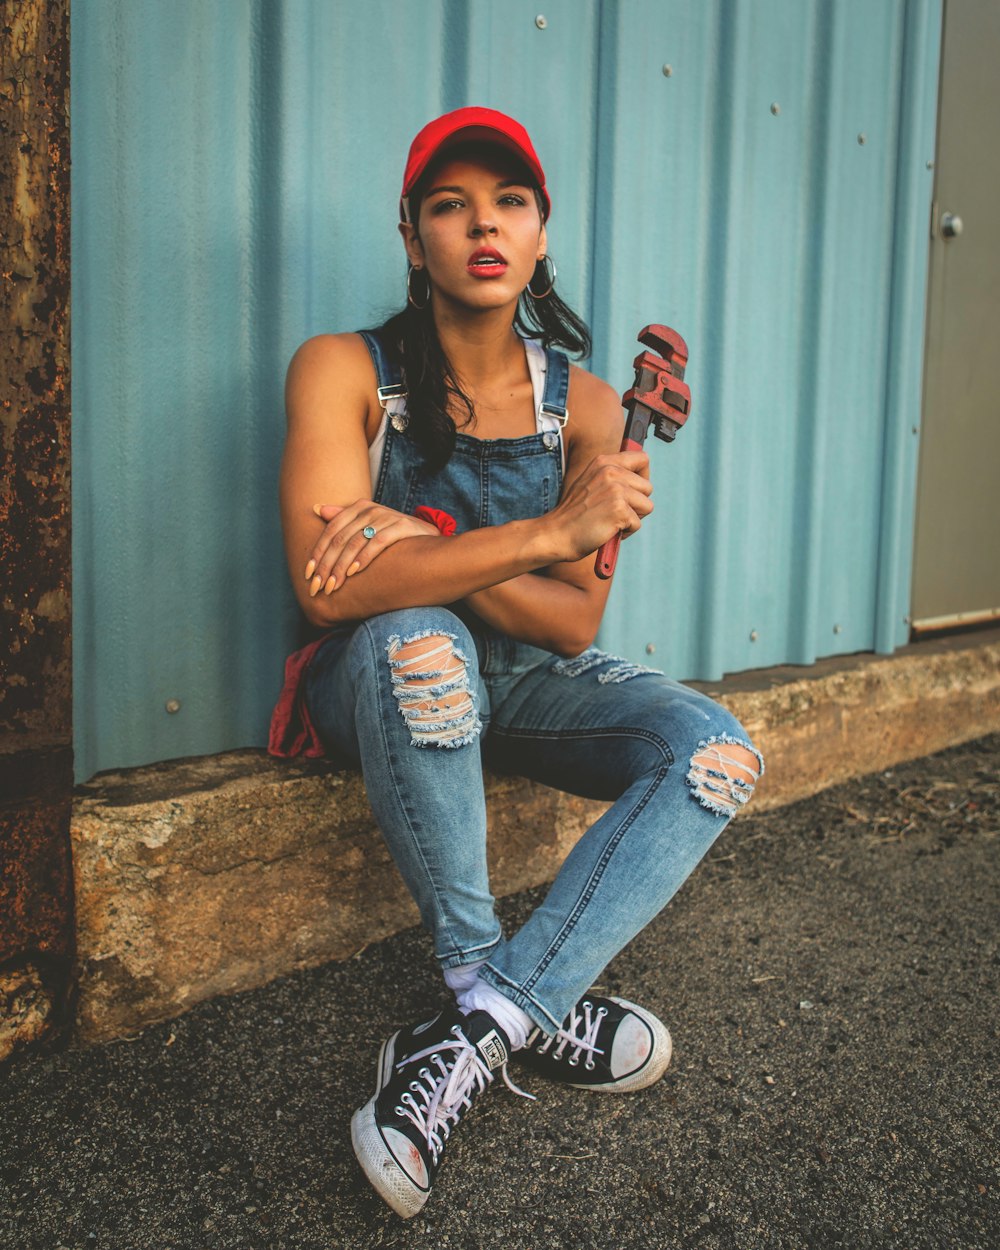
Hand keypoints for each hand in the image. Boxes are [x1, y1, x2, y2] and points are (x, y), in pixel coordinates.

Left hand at [304, 500, 440, 595]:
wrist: (430, 539)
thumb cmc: (395, 535)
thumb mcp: (368, 525)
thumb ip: (343, 518)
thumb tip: (316, 508)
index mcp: (359, 507)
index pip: (331, 530)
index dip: (318, 553)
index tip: (308, 575)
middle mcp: (370, 509)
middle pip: (340, 538)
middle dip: (326, 565)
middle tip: (318, 586)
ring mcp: (386, 516)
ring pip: (355, 542)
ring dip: (341, 566)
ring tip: (333, 585)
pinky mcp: (401, 526)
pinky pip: (377, 542)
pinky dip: (363, 558)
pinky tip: (354, 572)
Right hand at [548, 450, 652, 561]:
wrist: (556, 533)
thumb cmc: (574, 514)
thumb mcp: (590, 482)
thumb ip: (612, 475)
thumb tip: (639, 476)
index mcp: (604, 462)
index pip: (642, 458)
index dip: (643, 476)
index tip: (634, 489)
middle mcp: (611, 472)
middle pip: (648, 487)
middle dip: (637, 503)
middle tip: (615, 511)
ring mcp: (616, 490)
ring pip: (647, 506)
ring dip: (633, 518)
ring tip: (611, 520)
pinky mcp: (619, 510)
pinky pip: (638, 523)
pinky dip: (626, 532)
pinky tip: (608, 529)